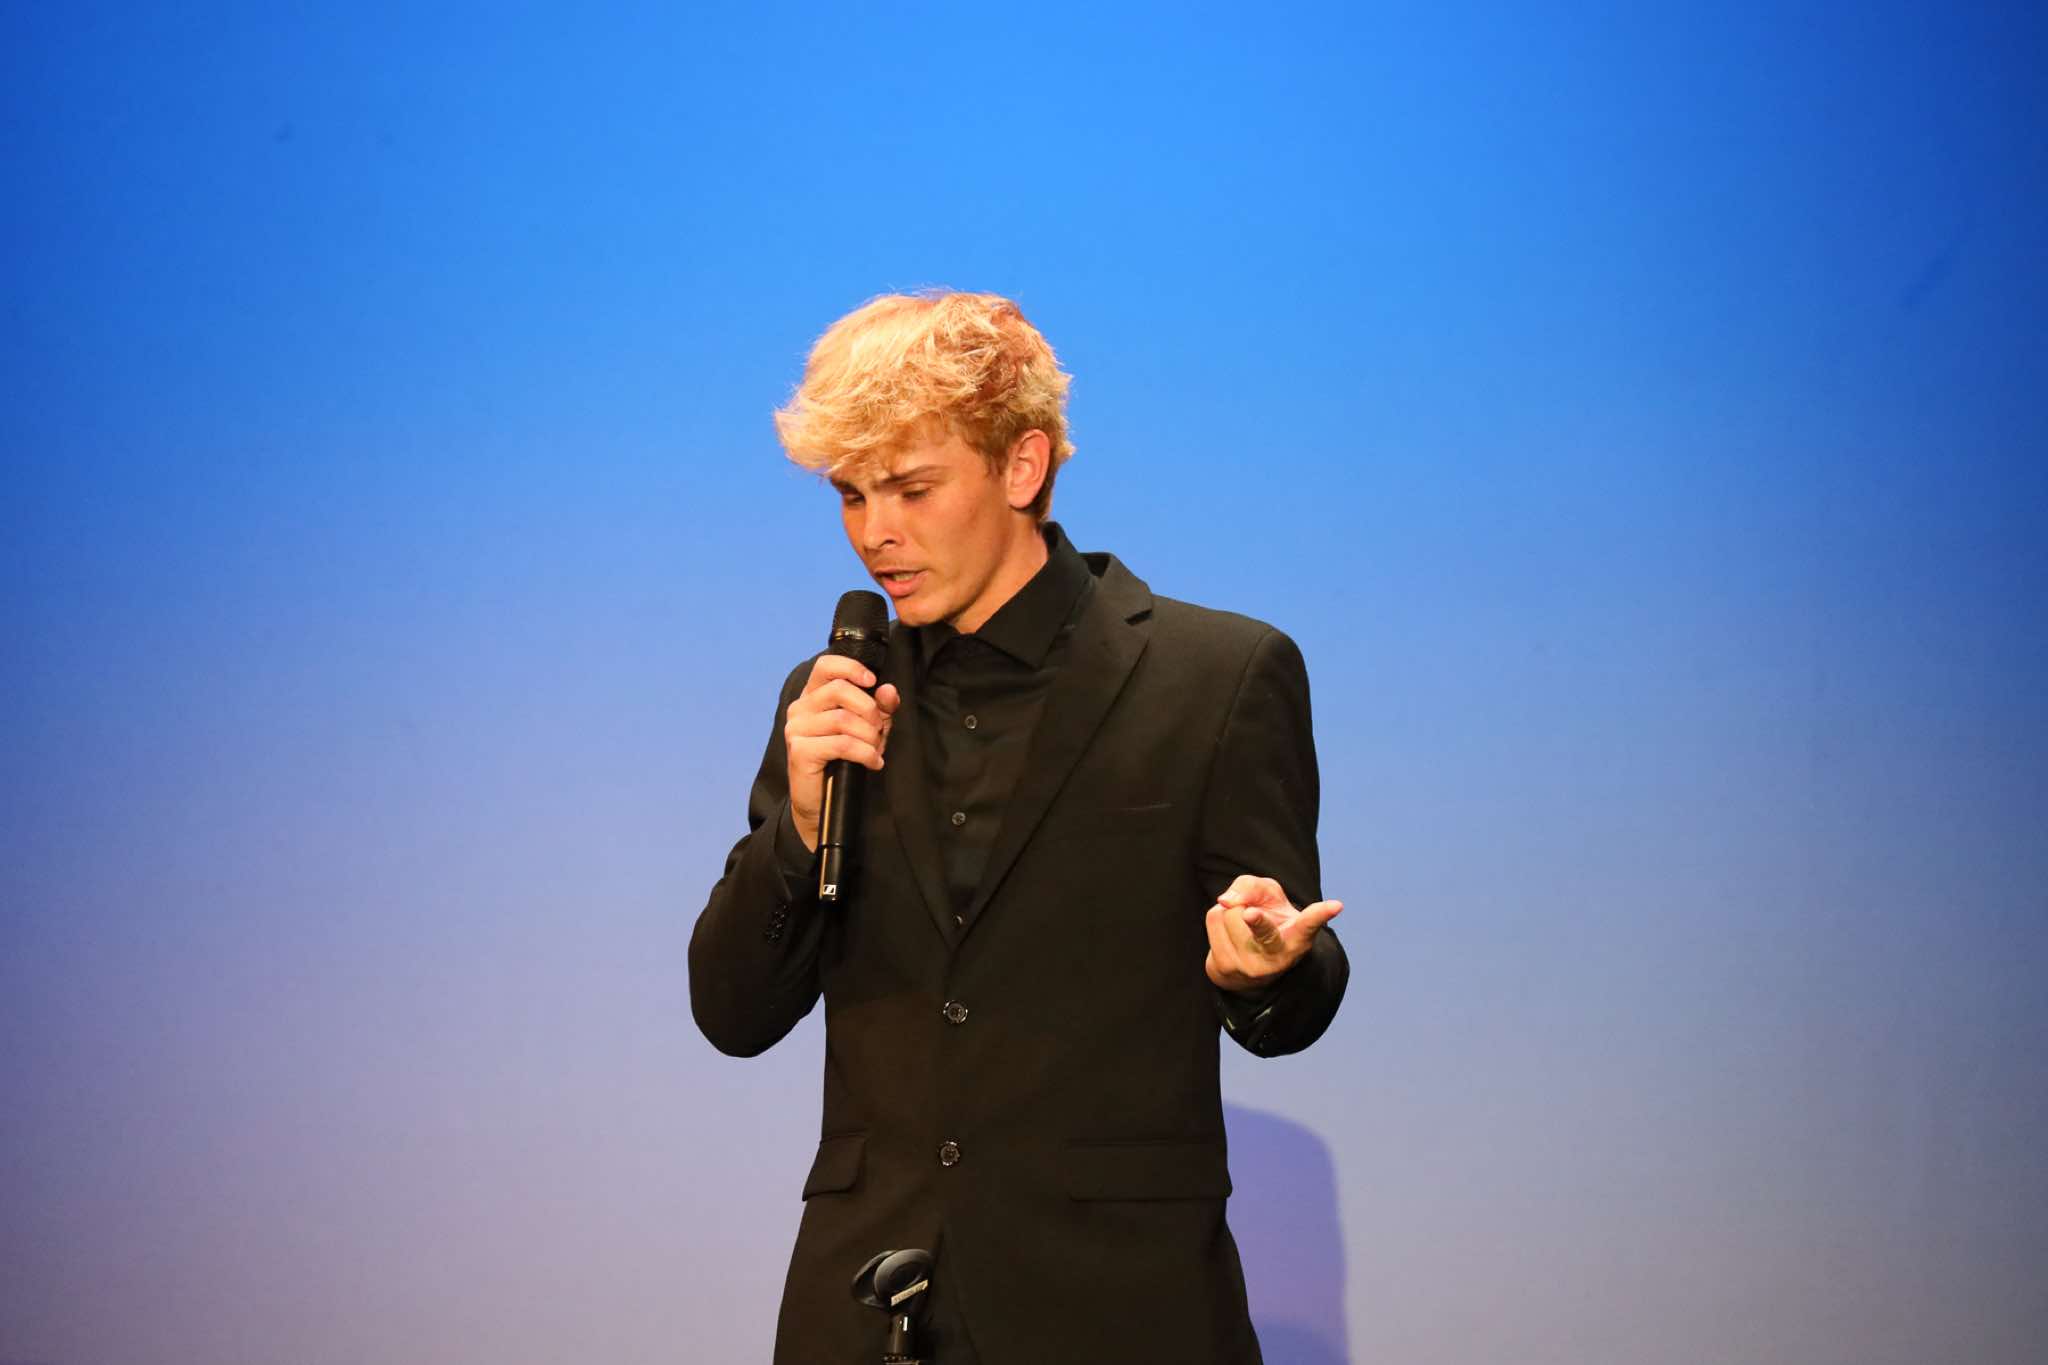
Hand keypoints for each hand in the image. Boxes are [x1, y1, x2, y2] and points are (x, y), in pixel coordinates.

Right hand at [784, 655, 899, 850]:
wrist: (823, 804)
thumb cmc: (844, 762)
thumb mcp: (869, 729)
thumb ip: (880, 708)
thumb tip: (888, 690)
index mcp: (813, 696)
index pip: (826, 666)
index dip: (851, 668)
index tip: (872, 682)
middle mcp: (800, 708)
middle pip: (839, 689)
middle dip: (869, 710)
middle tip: (878, 731)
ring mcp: (796, 729)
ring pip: (843, 719)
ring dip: (869, 736)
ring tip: (875, 750)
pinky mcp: (799, 750)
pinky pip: (841, 743)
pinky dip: (865, 753)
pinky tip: (873, 762)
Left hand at [1204, 875, 1341, 991]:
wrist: (1249, 958)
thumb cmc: (1266, 917)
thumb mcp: (1267, 894)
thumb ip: (1250, 885)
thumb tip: (1226, 901)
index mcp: (1297, 939)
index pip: (1309, 925)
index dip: (1320, 914)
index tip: (1336, 905)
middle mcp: (1277, 957)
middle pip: (1247, 912)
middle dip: (1245, 906)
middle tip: (1253, 917)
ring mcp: (1250, 967)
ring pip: (1226, 914)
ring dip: (1229, 912)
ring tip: (1242, 927)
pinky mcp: (1225, 969)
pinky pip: (1212, 923)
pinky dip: (1217, 920)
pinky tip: (1229, 935)